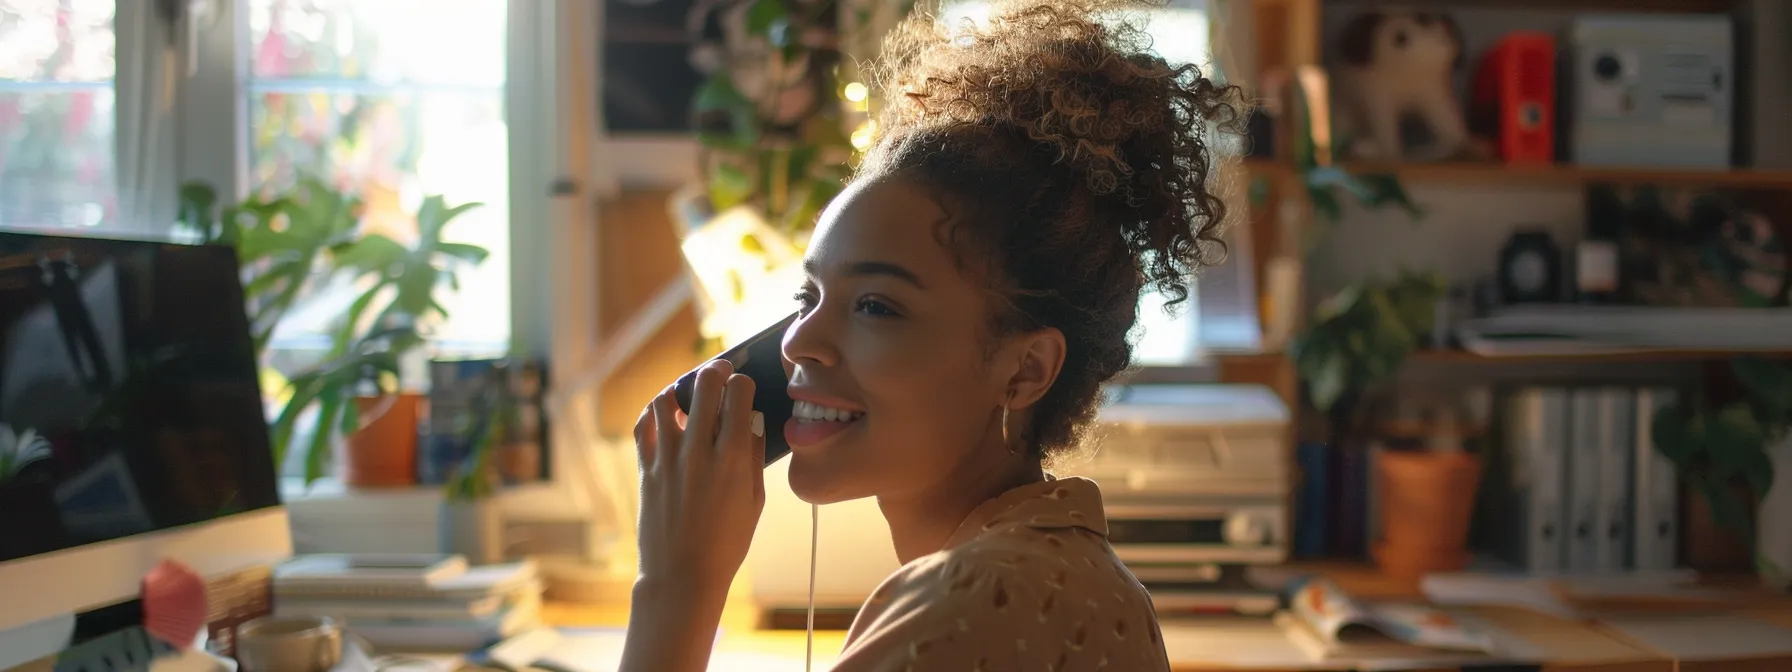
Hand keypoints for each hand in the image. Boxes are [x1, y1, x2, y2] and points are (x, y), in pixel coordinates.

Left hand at [633, 359, 766, 594]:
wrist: (682, 576)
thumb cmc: (726, 543)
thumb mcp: (754, 501)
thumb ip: (753, 457)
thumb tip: (752, 423)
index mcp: (730, 458)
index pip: (738, 393)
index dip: (743, 384)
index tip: (744, 388)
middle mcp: (697, 451)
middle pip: (703, 385)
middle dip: (715, 371)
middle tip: (720, 372)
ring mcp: (667, 459)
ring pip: (665, 400)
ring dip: (679, 389)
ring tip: (687, 393)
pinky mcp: (646, 470)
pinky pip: (643, 427)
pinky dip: (653, 413)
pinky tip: (663, 415)